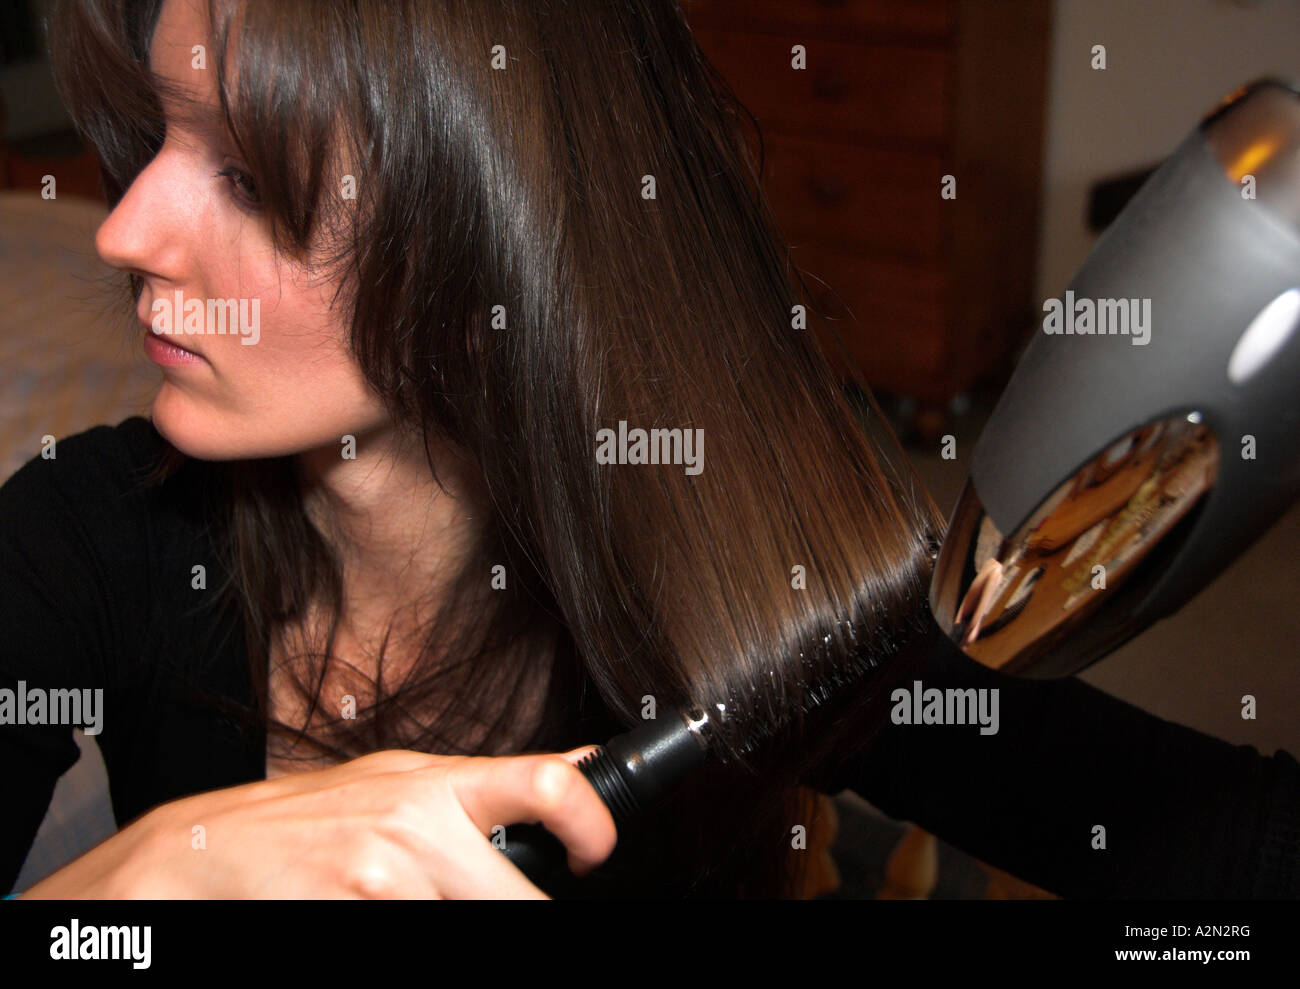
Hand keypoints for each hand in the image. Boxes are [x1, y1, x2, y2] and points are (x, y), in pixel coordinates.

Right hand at [19, 746, 615, 898]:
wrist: (191, 859)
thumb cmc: (298, 829)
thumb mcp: (393, 788)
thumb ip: (481, 788)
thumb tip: (574, 769)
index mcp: (432, 785)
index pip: (547, 782)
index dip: (593, 822)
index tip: (597, 854)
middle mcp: (413, 823)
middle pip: (518, 897)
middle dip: (514, 916)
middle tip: (488, 912)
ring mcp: (376, 873)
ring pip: (465, 922)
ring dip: (444, 927)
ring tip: (400, 909)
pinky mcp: (338, 911)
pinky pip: (408, 939)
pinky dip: (392, 940)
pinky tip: (356, 918)